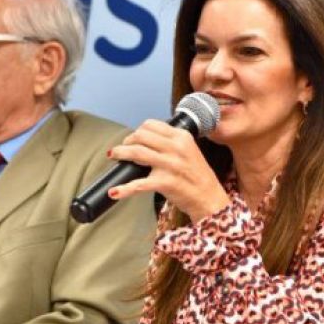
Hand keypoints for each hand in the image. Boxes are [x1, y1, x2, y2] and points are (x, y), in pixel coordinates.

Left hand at [107, 120, 229, 222]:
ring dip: (120, 153)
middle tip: (122, 149)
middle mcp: (176, 148)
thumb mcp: (189, 151)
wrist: (209, 198)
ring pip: (136, 152)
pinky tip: (114, 192)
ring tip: (113, 156)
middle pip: (141, 135)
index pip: (152, 124)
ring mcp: (170, 165)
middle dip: (127, 141)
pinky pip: (138, 184)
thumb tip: (146, 139)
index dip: (138, 131)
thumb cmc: (198, 176)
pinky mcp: (165, 183)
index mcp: (182, 137)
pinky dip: (123, 189)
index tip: (133, 138)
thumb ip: (172, 142)